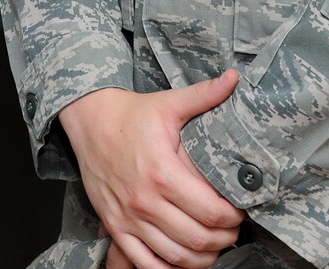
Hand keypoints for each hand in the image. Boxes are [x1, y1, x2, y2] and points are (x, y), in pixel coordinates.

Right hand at [58, 70, 242, 268]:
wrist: (87, 121)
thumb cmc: (130, 115)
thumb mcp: (168, 103)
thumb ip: (204, 95)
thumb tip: (234, 79)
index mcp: (162, 173)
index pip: (212, 212)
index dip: (234, 218)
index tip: (240, 210)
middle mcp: (144, 200)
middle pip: (198, 239)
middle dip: (224, 239)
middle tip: (232, 228)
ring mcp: (128, 217)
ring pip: (176, 257)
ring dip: (202, 257)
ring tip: (213, 244)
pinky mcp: (115, 226)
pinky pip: (144, 263)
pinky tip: (182, 261)